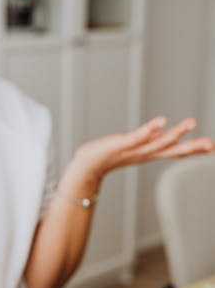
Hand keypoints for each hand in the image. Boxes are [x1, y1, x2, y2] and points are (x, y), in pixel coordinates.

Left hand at [72, 117, 214, 183]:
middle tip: (211, 144)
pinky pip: (136, 137)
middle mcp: (145, 153)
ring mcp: (133, 149)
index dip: (195, 149)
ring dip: (175, 133)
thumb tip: (164, 131)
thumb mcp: (136, 145)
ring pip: (157, 142)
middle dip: (192, 147)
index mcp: (150, 152)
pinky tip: (161, 121)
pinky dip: (148, 130)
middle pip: (172, 150)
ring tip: (191, 123)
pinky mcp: (120, 144)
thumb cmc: (109, 155)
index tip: (213, 147)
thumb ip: (151, 139)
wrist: (86, 166)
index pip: (176, 151)